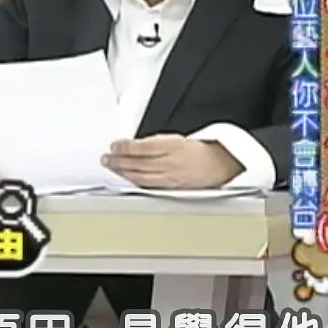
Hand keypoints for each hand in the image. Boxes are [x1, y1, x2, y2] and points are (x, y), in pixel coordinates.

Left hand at [102, 134, 242, 188]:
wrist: (220, 165)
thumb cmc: (199, 150)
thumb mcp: (177, 139)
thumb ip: (154, 143)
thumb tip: (131, 146)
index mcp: (174, 145)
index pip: (143, 147)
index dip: (125, 147)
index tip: (114, 145)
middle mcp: (172, 162)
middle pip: (139, 163)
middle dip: (119, 160)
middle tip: (106, 158)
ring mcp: (172, 177)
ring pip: (141, 176)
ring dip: (123, 172)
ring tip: (111, 168)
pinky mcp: (171, 188)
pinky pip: (148, 186)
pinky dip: (134, 182)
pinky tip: (125, 179)